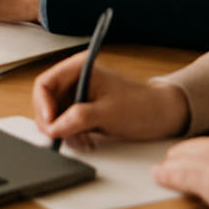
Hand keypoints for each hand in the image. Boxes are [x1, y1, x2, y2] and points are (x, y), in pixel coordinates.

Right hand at [33, 55, 189, 147]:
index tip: (50, 124)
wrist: (165, 116)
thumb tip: (53, 127)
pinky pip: (67, 121)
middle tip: (60, 138)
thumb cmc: (141, 107)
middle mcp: (76, 78)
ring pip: (56, 113)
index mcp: (78, 68)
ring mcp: (80, 93)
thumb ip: (76, 119)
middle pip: (47, 100)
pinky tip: (85, 140)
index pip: (45, 84)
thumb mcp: (106, 114)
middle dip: (53, 121)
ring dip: (63, 130)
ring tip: (80, 140)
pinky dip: (72, 133)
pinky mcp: (85, 107)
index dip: (43, 105)